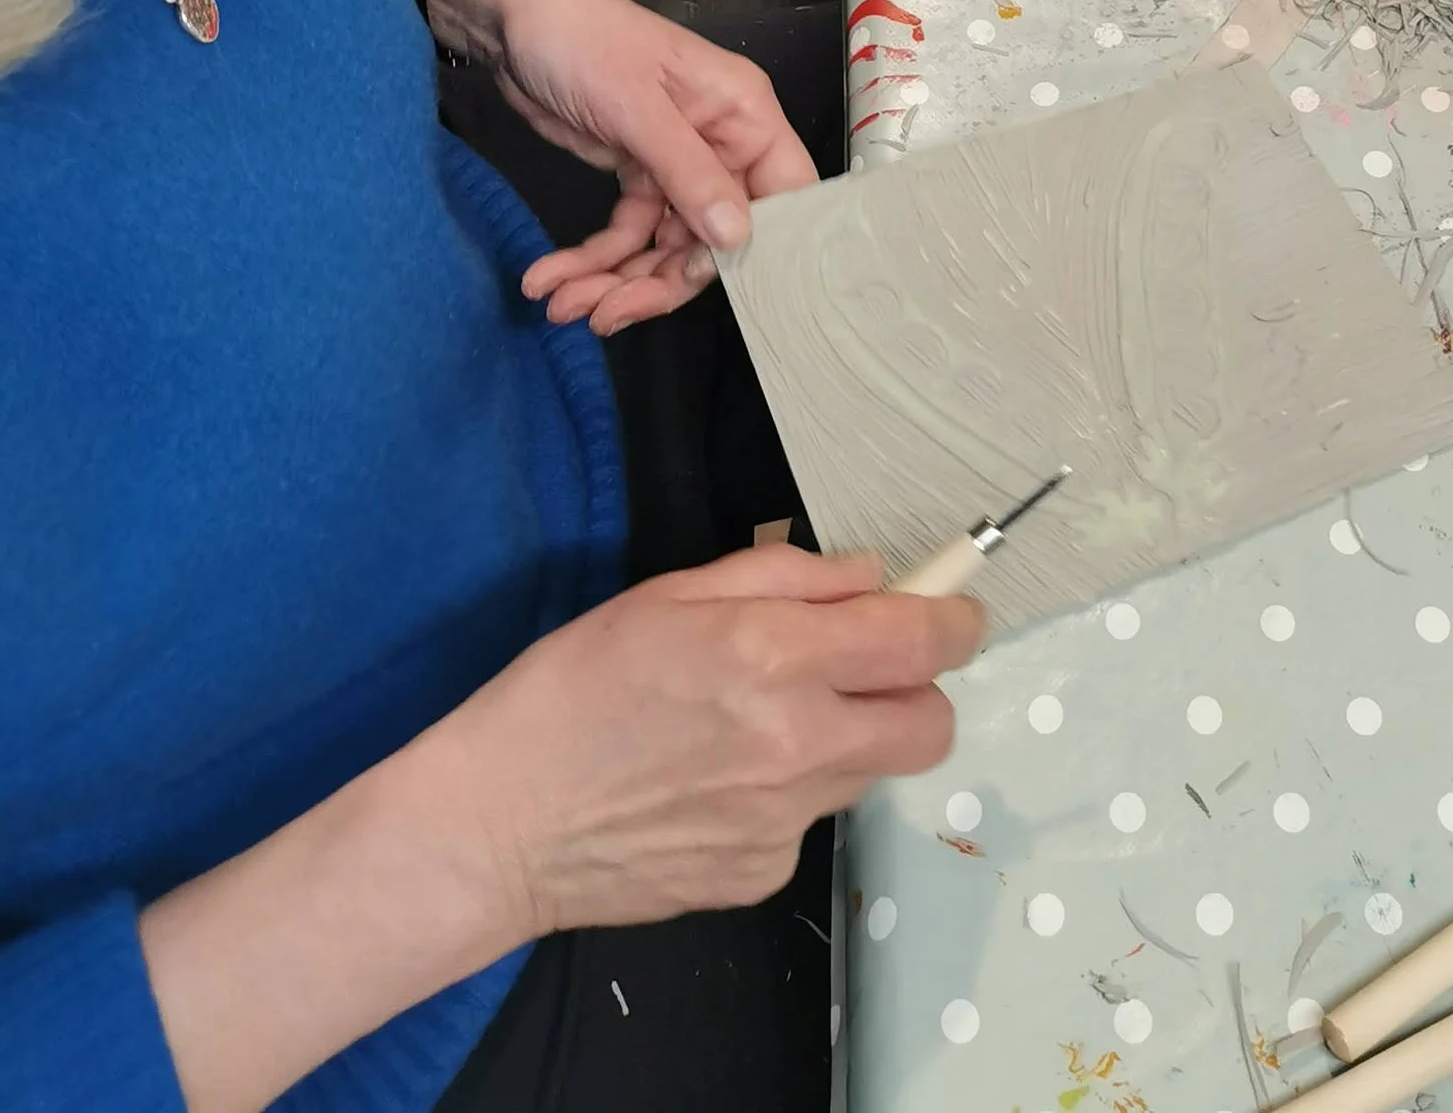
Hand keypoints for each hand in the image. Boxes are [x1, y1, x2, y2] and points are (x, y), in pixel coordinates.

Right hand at [427, 546, 980, 940]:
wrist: (499, 824)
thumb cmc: (571, 690)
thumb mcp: (669, 595)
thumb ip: (785, 576)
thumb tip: (870, 578)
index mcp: (773, 659)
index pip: (920, 642)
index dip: (953, 620)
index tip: (952, 611)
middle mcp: (797, 745)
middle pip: (930, 726)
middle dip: (918, 689)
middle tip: (868, 668)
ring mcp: (784, 822)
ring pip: (869, 772)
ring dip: (847, 738)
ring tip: (759, 723)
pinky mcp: (761, 875)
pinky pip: (808, 821)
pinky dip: (786, 792)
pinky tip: (714, 780)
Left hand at [428, 0, 815, 327]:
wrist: (512, 17)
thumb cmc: (586, 42)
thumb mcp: (637, 107)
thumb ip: (690, 174)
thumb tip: (738, 240)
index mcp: (744, 114)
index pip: (781, 194)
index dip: (759, 249)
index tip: (717, 290)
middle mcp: (719, 142)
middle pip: (715, 236)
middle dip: (660, 281)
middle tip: (606, 314)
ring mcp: (674, 161)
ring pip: (665, 245)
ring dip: (614, 281)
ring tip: (560, 305)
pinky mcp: (632, 173)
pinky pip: (626, 233)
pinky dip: (591, 261)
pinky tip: (549, 278)